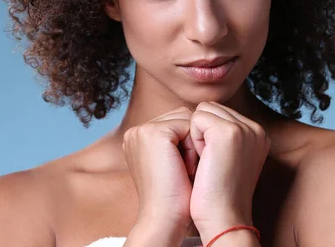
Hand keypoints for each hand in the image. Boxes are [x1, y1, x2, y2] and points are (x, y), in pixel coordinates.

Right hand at [122, 107, 197, 235]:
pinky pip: (188, 125)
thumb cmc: (175, 196)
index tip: (183, 169)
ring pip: (185, 119)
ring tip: (185, 168)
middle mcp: (135, 131)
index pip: (174, 121)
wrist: (164, 218)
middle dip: (191, 140)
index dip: (188, 142)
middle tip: (185, 170)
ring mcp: (142, 130)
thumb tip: (199, 121)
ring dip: (193, 142)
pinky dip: (194, 146)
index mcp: (137, 137)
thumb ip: (176, 140)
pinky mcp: (154, 133)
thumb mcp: (172, 162)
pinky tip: (187, 167)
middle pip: (180, 116)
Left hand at [188, 101, 269, 241]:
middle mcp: (256, 128)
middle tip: (208, 161)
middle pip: (211, 108)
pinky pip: (196, 118)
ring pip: (203, 111)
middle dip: (202, 131)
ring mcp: (244, 129)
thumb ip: (223, 136)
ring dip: (196, 134)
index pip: (219, 112)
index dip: (206, 134)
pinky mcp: (228, 132)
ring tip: (206, 160)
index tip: (213, 161)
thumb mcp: (228, 159)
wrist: (223, 218)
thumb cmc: (219, 194)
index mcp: (258, 134)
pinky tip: (203, 159)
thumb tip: (202, 118)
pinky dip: (193, 138)